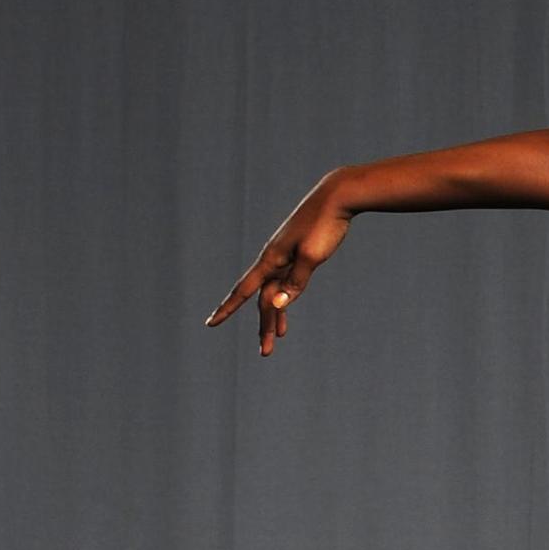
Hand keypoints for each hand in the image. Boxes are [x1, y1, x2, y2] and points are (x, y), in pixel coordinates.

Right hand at [205, 174, 353, 354]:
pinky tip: (288, 303)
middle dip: (264, 325)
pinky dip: (288, 296)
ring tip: (279, 336)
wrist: (338, 196)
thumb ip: (296, 281)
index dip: (227, 308)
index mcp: (271, 259)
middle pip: (264, 299)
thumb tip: (278, 304)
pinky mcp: (298, 252)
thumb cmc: (325, 224)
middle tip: (265, 352)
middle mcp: (274, 259)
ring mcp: (286, 256)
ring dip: (276, 314)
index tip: (210, 324)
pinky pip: (287, 280)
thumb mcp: (312, 256)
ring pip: (276, 291)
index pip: (244, 290)